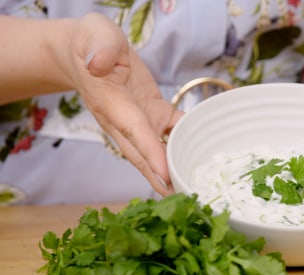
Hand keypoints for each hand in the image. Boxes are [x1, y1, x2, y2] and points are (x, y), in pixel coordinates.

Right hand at [64, 13, 182, 194]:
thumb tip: (99, 62)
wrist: (88, 50)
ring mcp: (141, 120)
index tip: (165, 176)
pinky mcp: (154, 113)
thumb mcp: (94, 35)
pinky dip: (188, 142)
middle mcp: (125, 120)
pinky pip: (173, 131)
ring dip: (174, 169)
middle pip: (145, 154)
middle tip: (185, 200)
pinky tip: (205, 155)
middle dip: (163, 178)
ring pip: (159, 150)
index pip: (134, 132)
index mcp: (112, 104)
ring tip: (195, 190)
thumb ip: (100, 47)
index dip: (150, 154)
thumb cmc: (92, 42)